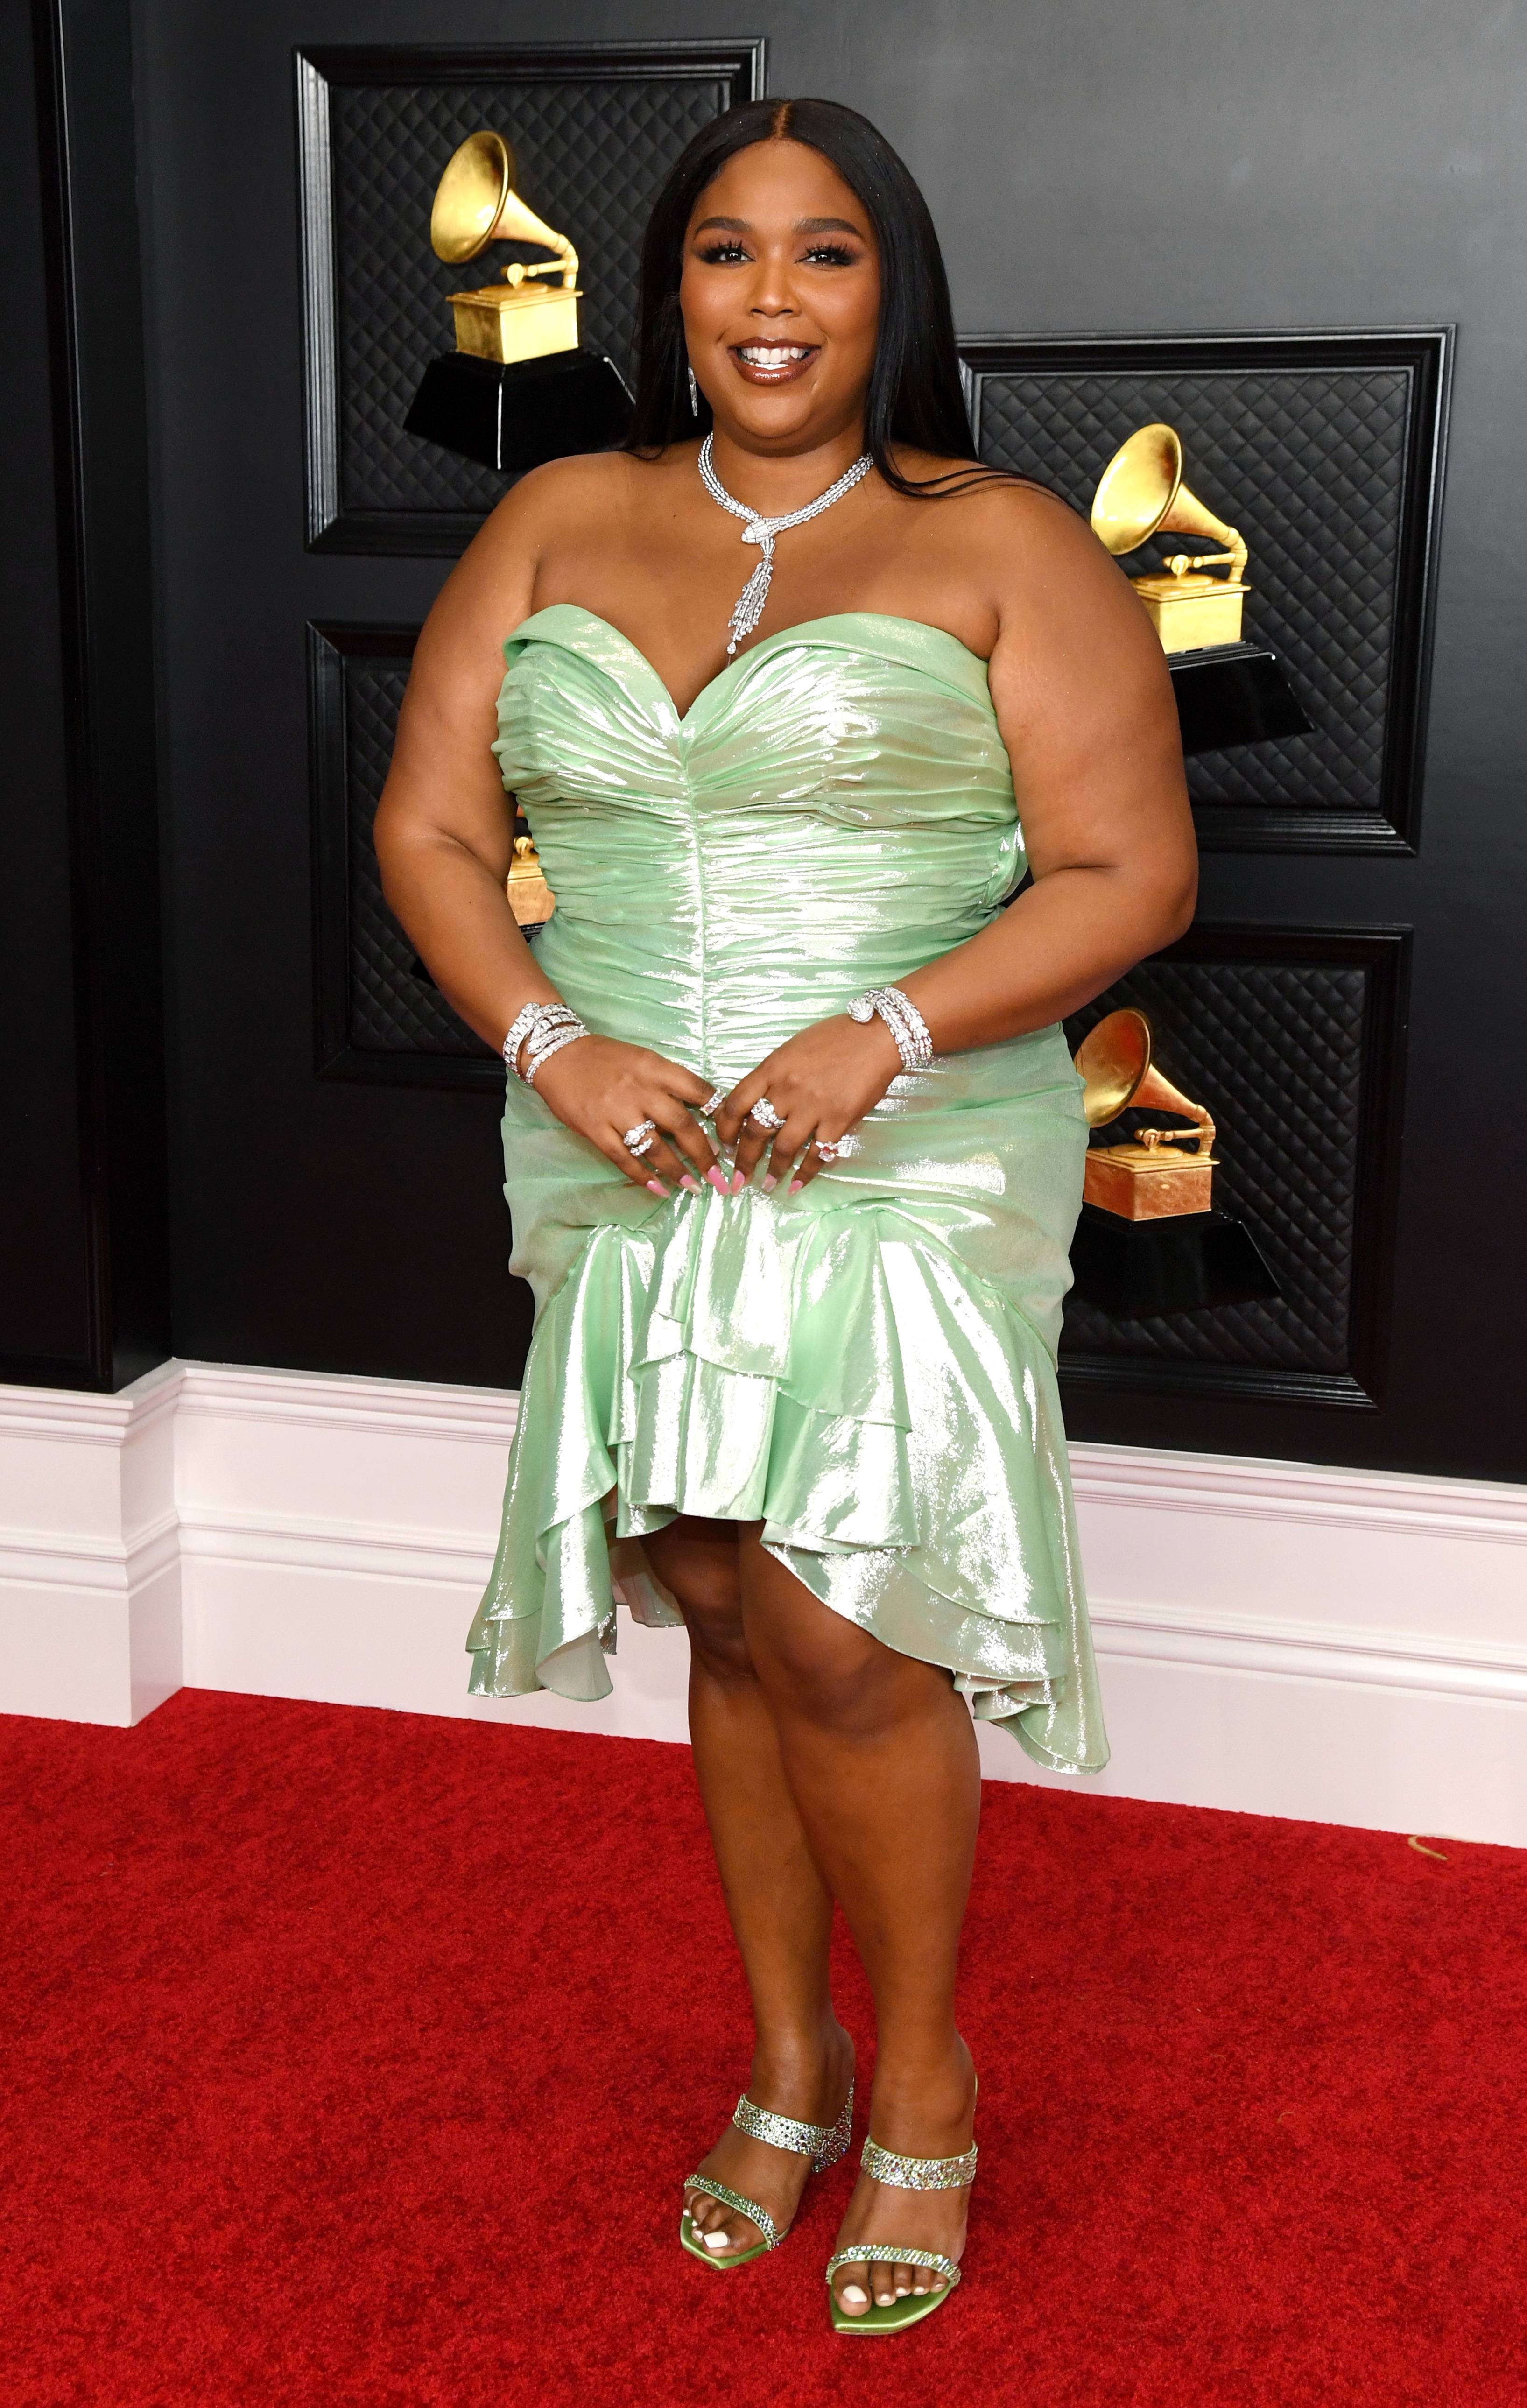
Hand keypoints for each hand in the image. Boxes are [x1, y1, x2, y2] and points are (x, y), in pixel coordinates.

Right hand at [531, 1035, 722, 1193]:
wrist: (557, 1054)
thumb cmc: (604, 1057)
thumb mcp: (642, 1058)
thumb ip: (667, 1081)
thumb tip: (699, 1112)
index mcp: (654, 1067)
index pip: (697, 1089)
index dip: (718, 1113)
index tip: (729, 1134)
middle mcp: (640, 1089)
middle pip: (682, 1125)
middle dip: (704, 1154)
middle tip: (718, 1176)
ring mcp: (616, 1111)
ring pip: (655, 1147)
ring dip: (677, 1171)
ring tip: (693, 1187)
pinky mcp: (595, 1130)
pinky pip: (624, 1159)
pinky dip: (644, 1177)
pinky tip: (659, 1189)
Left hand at [716, 1014, 902, 1191]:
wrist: (876, 1036)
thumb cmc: (834, 1037)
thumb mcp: (792, 1049)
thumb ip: (772, 1076)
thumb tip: (755, 1105)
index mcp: (772, 1069)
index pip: (736, 1104)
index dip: (724, 1129)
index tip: (724, 1143)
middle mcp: (787, 1090)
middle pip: (755, 1132)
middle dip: (743, 1160)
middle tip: (738, 1178)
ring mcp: (813, 1107)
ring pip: (783, 1148)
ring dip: (772, 1171)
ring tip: (767, 1184)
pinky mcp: (839, 1121)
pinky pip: (817, 1154)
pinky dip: (805, 1173)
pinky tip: (796, 1184)